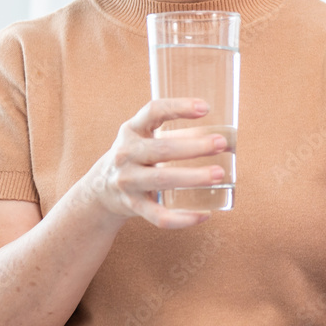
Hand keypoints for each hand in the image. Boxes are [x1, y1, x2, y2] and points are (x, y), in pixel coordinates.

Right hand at [82, 98, 229, 228]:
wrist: (101, 190)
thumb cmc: (137, 157)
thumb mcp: (146, 139)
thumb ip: (178, 135)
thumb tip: (224, 137)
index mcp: (132, 130)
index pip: (153, 111)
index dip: (179, 107)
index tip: (205, 108)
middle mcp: (126, 154)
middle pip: (162, 149)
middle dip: (194, 147)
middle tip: (221, 143)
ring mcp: (128, 181)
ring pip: (162, 180)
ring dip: (193, 177)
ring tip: (219, 175)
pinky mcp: (133, 206)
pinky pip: (159, 216)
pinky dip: (183, 218)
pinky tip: (205, 214)